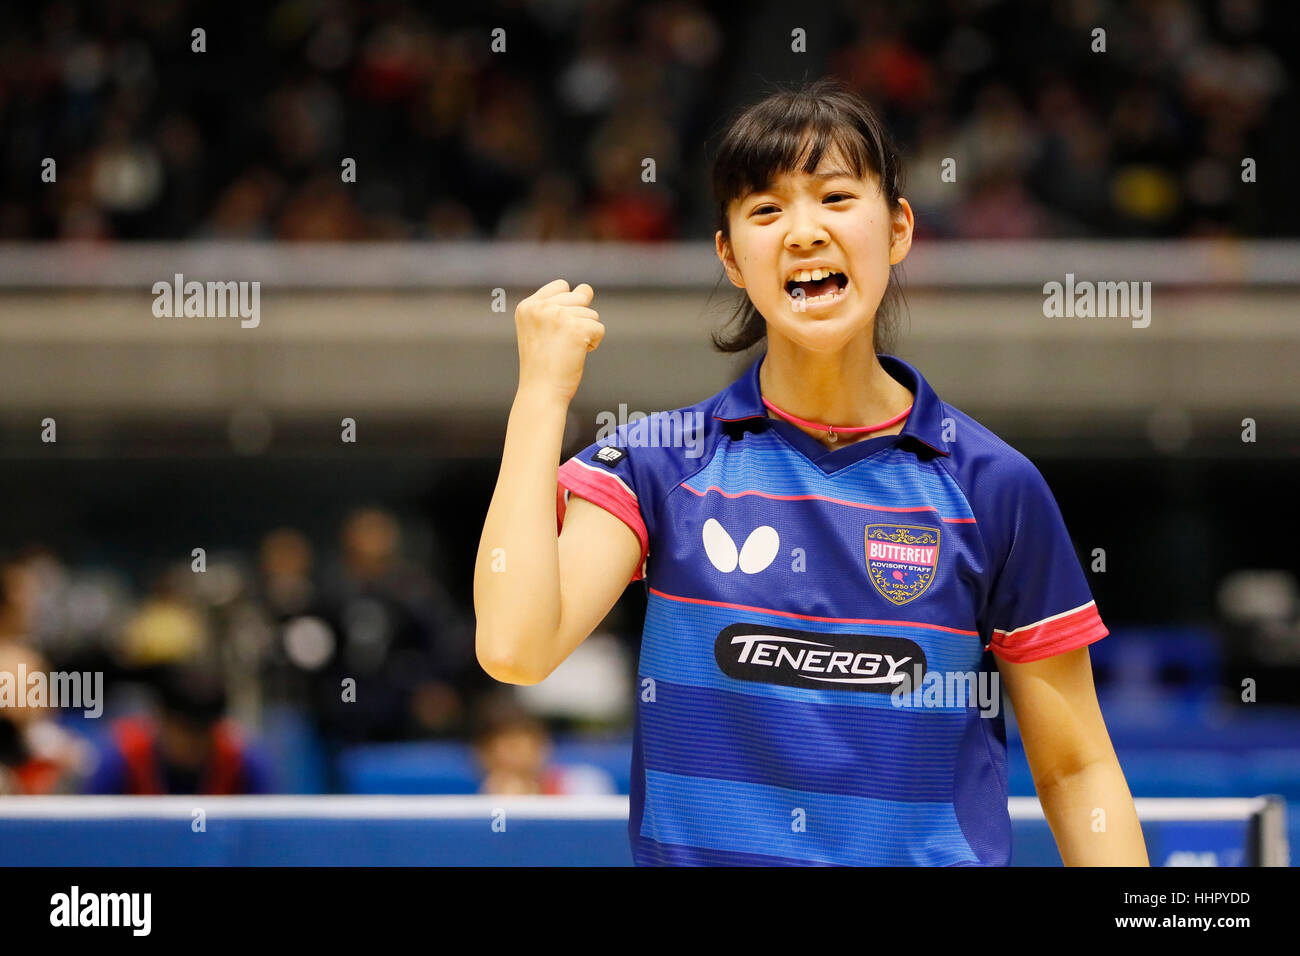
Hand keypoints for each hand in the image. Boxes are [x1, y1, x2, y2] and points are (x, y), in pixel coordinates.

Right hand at [514, 279, 604, 403]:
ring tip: (567, 351)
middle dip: (579, 318)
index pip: (562, 285)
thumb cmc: (543, 365)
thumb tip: (586, 289)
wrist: (541, 392)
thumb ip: (559, 307)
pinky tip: (577, 355)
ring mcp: (558, 316)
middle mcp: (541, 307)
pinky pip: (599, 328)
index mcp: (528, 306)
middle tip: (563, 342)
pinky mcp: (576, 329)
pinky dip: (594, 343)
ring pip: (591, 314)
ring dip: (587, 333)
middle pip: (580, 297)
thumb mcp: (541, 329)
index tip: (559, 328)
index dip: (568, 304)